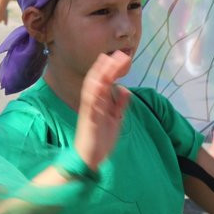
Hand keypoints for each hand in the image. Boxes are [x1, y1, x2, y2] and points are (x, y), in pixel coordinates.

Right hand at [74, 51, 131, 170]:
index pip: (106, 82)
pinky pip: (89, 102)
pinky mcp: (88, 118)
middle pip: (99, 80)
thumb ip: (120, 105)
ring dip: (99, 74)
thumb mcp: (115, 120)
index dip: (113, 69)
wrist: (90, 159)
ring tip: (107, 61)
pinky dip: (93, 91)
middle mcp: (93, 103)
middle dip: (107, 67)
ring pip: (92, 87)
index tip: (121, 58)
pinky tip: (98, 82)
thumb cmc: (100, 140)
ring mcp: (89, 110)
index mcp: (100, 103)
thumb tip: (125, 89)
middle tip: (118, 54)